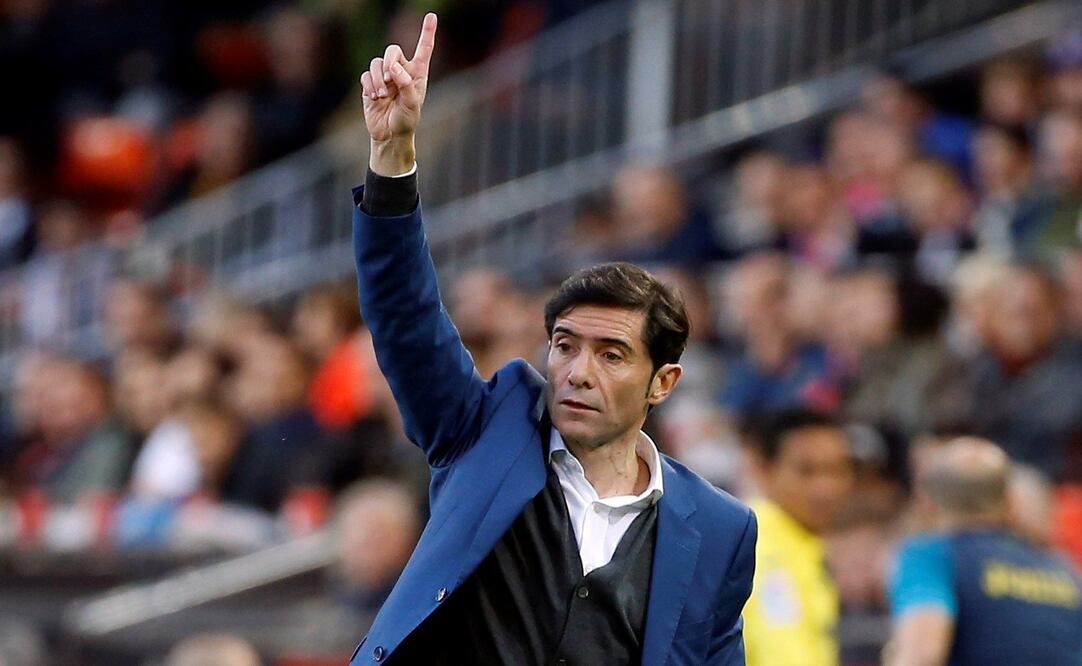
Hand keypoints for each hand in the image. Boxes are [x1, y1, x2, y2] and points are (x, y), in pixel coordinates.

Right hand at [361, 13, 436, 174]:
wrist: (389, 135)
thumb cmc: (406, 121)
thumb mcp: (412, 105)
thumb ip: (406, 85)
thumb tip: (394, 68)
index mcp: (417, 74)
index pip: (424, 49)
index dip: (427, 32)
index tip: (431, 16)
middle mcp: (401, 71)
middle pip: (392, 50)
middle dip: (390, 62)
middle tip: (390, 80)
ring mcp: (384, 77)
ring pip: (377, 62)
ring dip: (378, 78)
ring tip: (382, 95)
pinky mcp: (370, 84)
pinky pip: (366, 75)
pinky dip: (369, 85)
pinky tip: (374, 98)